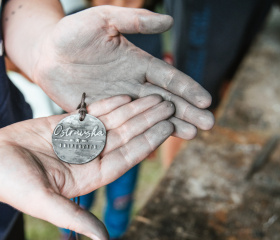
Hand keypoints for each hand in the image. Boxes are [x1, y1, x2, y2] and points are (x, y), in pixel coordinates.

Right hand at [0, 95, 173, 239]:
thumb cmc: (10, 183)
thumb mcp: (43, 202)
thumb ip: (74, 218)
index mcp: (91, 175)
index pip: (129, 156)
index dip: (149, 140)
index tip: (168, 127)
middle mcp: (90, 156)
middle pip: (127, 135)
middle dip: (148, 120)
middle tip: (169, 105)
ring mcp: (80, 138)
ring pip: (114, 121)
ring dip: (135, 108)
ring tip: (155, 97)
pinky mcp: (67, 124)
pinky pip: (93, 112)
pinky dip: (110, 103)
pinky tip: (127, 96)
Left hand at [33, 6, 213, 138]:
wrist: (46, 54)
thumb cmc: (72, 34)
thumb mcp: (102, 20)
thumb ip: (134, 22)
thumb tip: (169, 22)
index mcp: (137, 63)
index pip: (168, 78)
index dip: (187, 89)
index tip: (206, 101)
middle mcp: (133, 85)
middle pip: (166, 100)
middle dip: (187, 112)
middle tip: (207, 126)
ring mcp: (119, 102)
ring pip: (150, 116)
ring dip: (171, 125)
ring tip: (191, 135)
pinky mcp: (102, 115)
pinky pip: (125, 126)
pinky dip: (141, 135)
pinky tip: (156, 143)